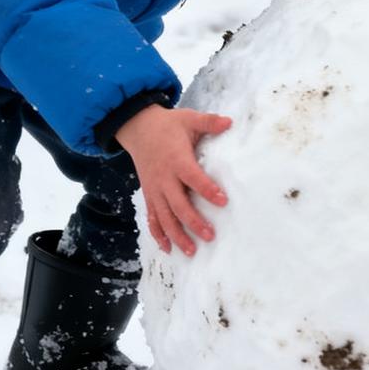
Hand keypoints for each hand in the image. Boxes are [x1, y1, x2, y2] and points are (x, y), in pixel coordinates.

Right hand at [115, 104, 230, 256]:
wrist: (138, 128)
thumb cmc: (168, 125)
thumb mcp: (189, 118)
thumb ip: (209, 122)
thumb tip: (230, 122)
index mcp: (176, 159)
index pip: (193, 177)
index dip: (207, 189)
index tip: (223, 201)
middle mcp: (164, 178)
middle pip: (178, 204)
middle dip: (193, 222)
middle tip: (210, 235)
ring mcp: (154, 189)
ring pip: (164, 217)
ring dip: (177, 235)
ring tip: (192, 251)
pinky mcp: (149, 194)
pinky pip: (152, 218)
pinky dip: (158, 234)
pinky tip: (168, 249)